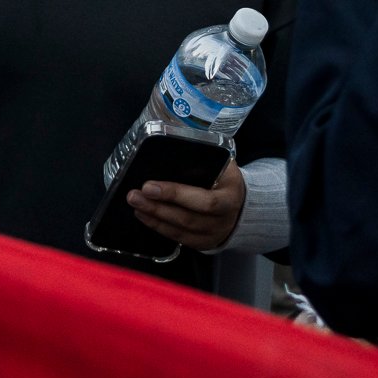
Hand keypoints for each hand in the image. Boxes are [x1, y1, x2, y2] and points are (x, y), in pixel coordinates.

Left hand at [129, 159, 246, 251]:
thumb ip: (203, 155)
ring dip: (154, 217)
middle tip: (134, 195)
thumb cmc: (226, 179)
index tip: (149, 185)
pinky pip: (178, 238)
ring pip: (180, 230)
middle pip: (188, 218)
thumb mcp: (224, 165)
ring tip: (135, 203)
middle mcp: (223, 219)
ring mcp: (213, 234)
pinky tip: (144, 215)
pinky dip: (158, 227)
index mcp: (230, 196)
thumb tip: (170, 133)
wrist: (243, 206)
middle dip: (157, 207)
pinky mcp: (203, 244)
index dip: (175, 195)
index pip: (204, 200)